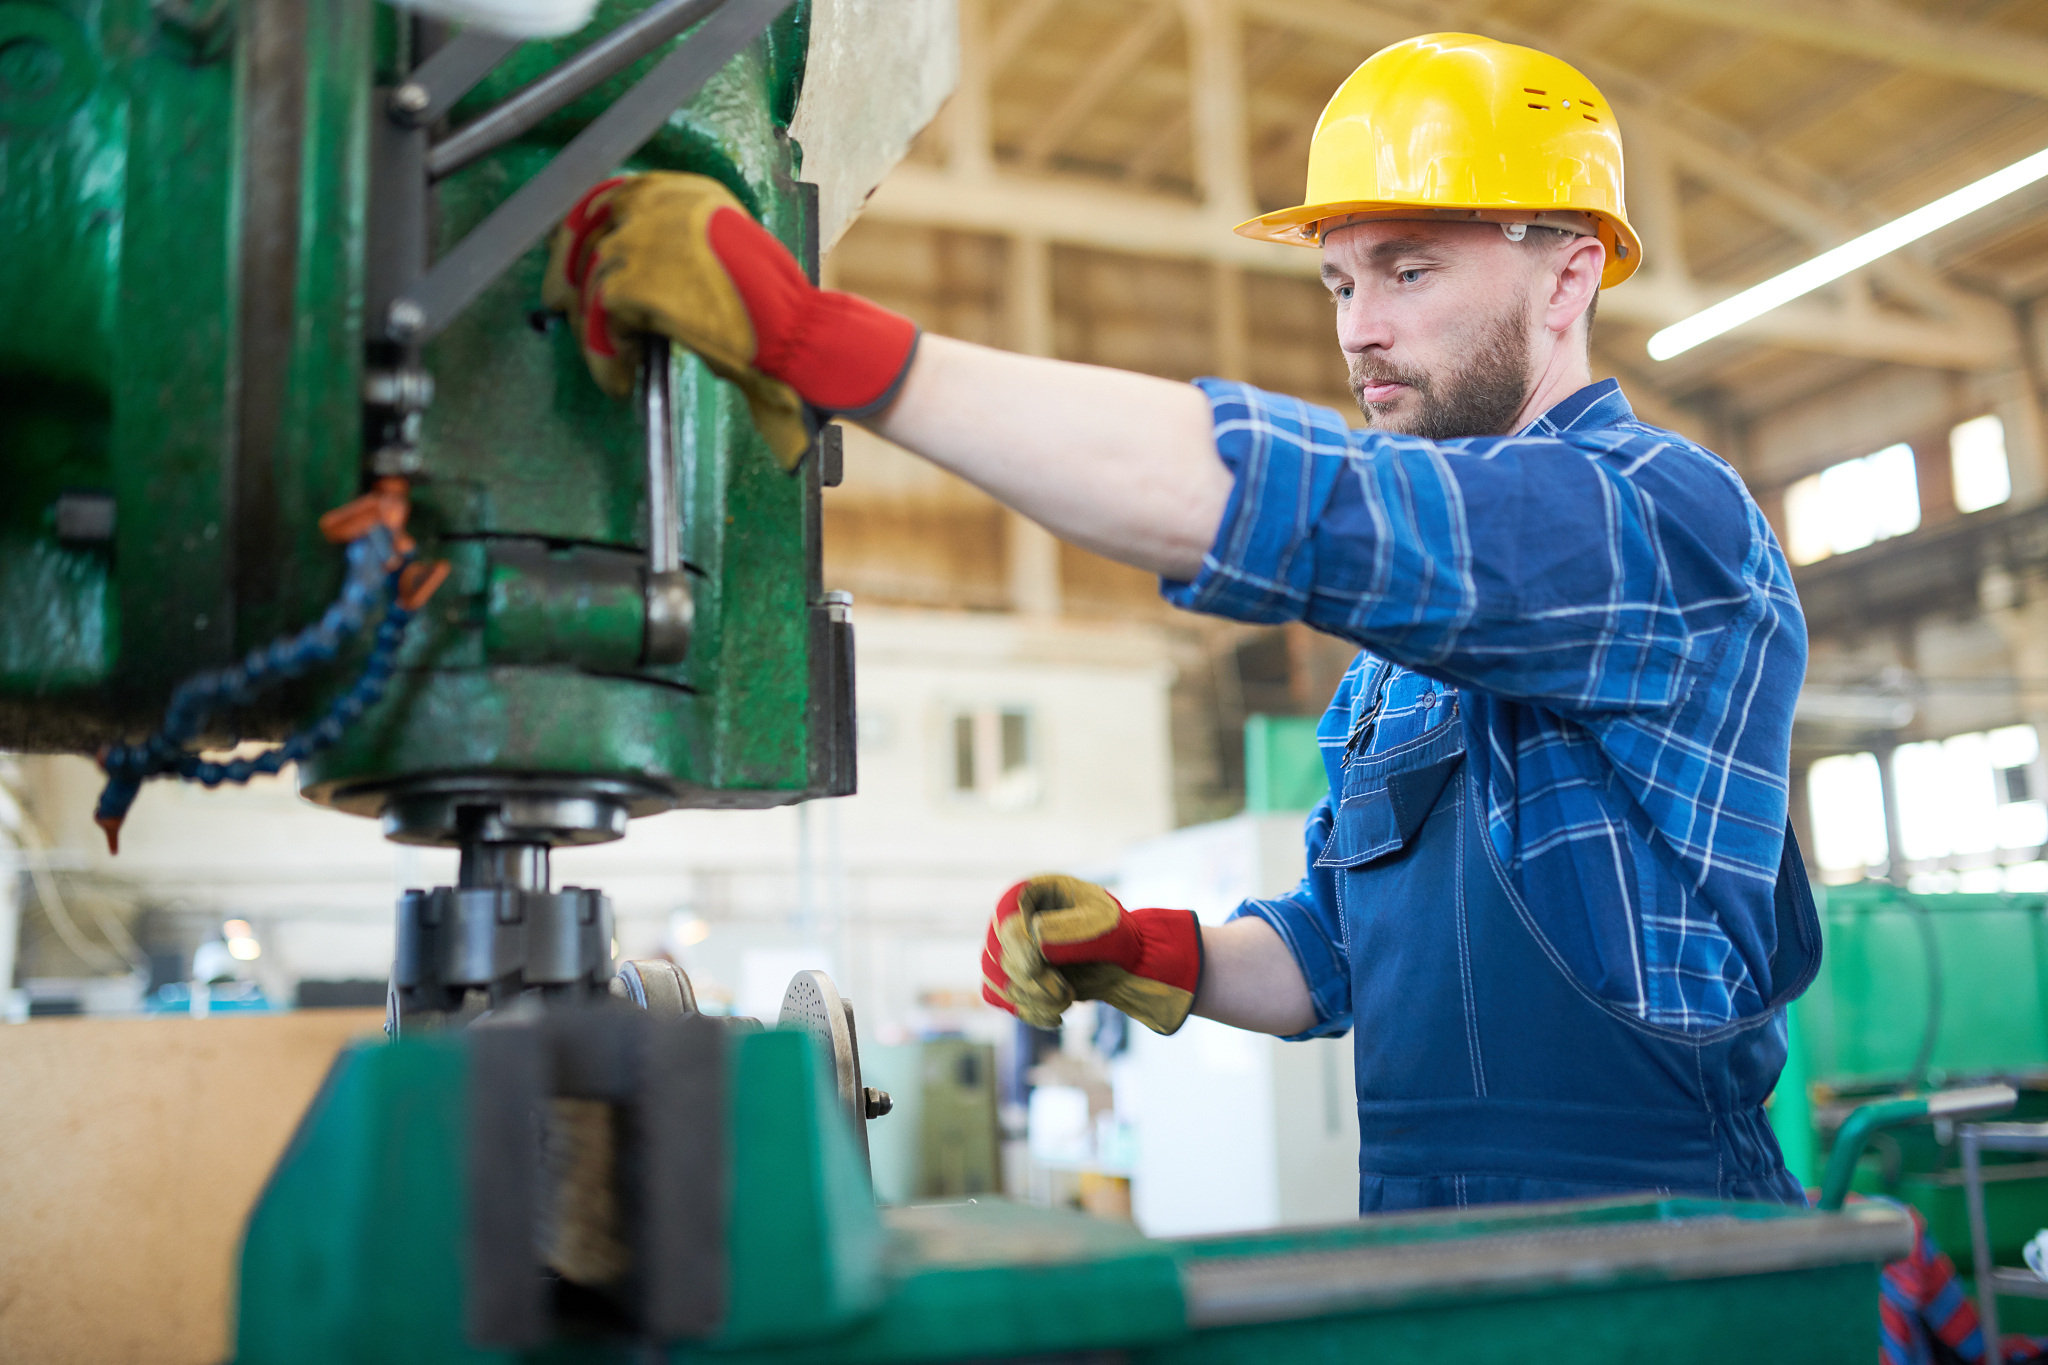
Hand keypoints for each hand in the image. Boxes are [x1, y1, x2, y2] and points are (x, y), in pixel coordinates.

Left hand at [542, 172, 919, 468]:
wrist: (796, 333)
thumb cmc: (772, 312)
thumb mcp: (721, 257)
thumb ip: (675, 252)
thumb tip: (625, 274)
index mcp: (686, 193)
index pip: (614, 197)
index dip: (586, 230)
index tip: (572, 261)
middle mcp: (658, 204)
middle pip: (586, 228)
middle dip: (569, 271)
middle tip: (560, 306)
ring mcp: (640, 240)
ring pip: (589, 281)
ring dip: (592, 327)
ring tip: (613, 361)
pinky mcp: (629, 283)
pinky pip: (597, 321)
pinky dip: (604, 354)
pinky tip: (621, 376)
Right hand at [980, 874, 1202, 1035]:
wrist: (1123, 959)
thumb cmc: (1113, 931)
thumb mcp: (1100, 923)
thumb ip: (1069, 929)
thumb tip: (1035, 935)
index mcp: (1028, 894)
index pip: (1006, 925)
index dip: (1018, 950)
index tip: (1038, 967)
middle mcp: (1009, 919)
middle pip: (998, 958)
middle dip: (1033, 983)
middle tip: (1066, 992)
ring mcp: (1007, 948)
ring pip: (997, 983)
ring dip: (1033, 1000)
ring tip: (1067, 1000)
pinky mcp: (1011, 975)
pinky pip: (1001, 999)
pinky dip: (1028, 1011)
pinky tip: (1057, 1015)